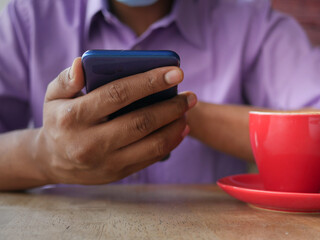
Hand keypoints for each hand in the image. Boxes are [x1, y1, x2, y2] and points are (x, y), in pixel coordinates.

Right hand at [35, 58, 195, 184]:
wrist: (52, 161)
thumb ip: (66, 79)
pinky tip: (179, 130)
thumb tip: (83, 63)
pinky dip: (170, 143)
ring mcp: (105, 162)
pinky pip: (150, 158)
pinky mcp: (117, 173)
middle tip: (190, 96)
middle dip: (171, 107)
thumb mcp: (53, 97)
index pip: (118, 94)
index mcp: (74, 117)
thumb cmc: (59, 121)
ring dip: (175, 127)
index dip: (149, 81)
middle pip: (141, 122)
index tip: (175, 72)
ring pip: (151, 144)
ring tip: (187, 112)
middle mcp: (90, 142)